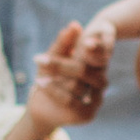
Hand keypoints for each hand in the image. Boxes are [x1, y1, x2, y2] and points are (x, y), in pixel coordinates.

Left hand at [26, 19, 108, 133]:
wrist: (42, 106)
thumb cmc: (50, 77)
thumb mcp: (53, 57)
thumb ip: (64, 42)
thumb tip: (75, 24)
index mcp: (97, 67)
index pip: (96, 55)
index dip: (87, 48)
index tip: (68, 43)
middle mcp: (101, 83)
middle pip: (84, 71)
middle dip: (60, 65)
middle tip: (40, 60)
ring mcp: (97, 100)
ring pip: (77, 86)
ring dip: (55, 78)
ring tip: (38, 74)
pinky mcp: (87, 114)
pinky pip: (69, 100)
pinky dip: (53, 91)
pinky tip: (40, 84)